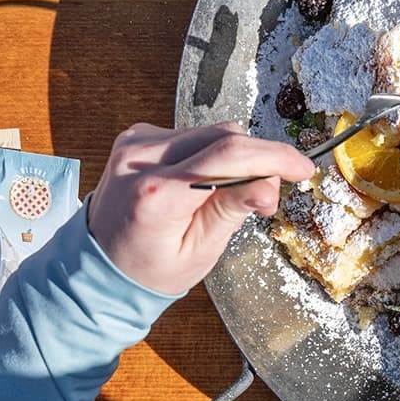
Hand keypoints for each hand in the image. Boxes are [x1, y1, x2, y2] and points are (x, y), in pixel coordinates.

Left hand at [87, 123, 313, 294]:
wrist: (97, 266)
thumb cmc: (148, 269)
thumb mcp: (198, 252)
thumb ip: (232, 210)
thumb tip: (270, 185)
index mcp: (157, 193)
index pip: (229, 155)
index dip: (275, 157)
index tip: (303, 169)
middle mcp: (141, 158)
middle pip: (225, 136)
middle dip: (259, 159)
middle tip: (268, 194)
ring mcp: (135, 143)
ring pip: (212, 131)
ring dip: (235, 157)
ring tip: (232, 193)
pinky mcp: (137, 137)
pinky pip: (193, 134)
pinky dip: (211, 154)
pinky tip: (205, 182)